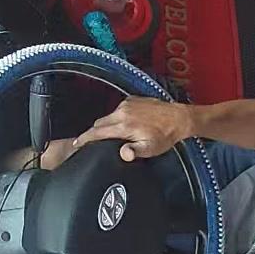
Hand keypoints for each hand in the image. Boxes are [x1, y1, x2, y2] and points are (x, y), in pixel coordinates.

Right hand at [72, 97, 195, 160]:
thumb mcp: (150, 149)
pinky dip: (117, 118)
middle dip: (95, 133)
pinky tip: (126, 125)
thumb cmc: (165, 136)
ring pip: (108, 117)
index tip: (76, 144)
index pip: (97, 132)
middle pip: (99, 124)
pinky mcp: (132, 100)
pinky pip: (117, 110)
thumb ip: (134, 152)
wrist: (178, 118)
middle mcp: (122, 112)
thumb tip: (123, 154)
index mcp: (123, 125)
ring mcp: (127, 104)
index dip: (84, 139)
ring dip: (107, 126)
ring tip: (113, 136)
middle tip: (94, 143)